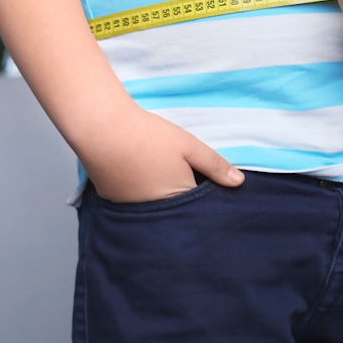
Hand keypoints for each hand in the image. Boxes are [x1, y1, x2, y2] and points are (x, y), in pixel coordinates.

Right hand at [77, 105, 244, 203]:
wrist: (103, 129)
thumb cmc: (148, 136)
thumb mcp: (189, 146)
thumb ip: (215, 165)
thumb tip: (239, 183)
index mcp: (178, 199)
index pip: (199, 207)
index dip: (203, 193)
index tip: (203, 180)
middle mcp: (155, 213)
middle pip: (176, 211)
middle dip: (182, 196)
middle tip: (177, 171)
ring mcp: (132, 210)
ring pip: (155, 208)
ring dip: (159, 195)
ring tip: (156, 169)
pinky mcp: (113, 202)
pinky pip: (134, 204)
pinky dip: (140, 193)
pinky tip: (139, 173)